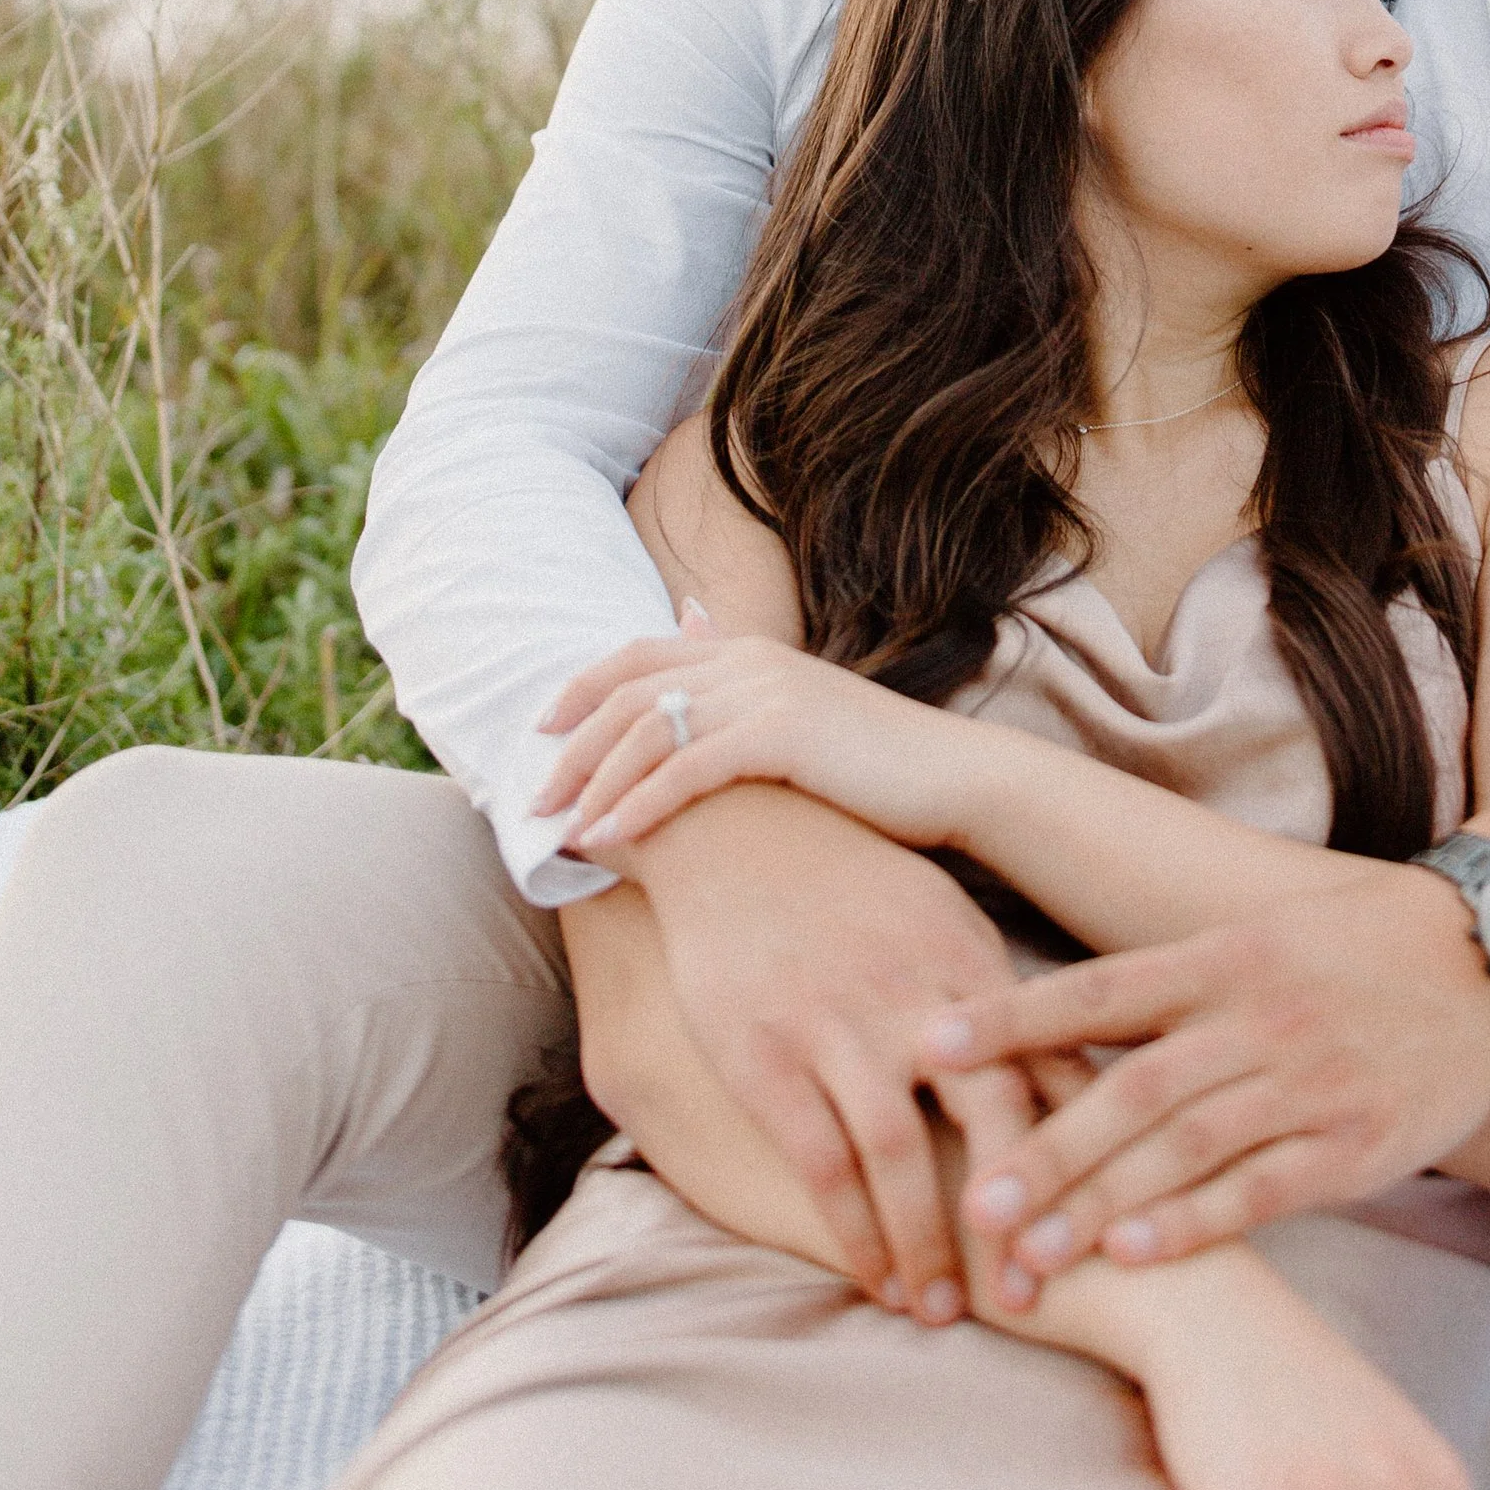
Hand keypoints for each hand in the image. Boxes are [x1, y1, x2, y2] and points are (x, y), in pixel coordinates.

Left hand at [539, 618, 971, 854]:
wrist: (955, 779)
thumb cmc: (880, 772)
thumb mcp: (803, 728)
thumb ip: (747, 714)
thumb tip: (700, 728)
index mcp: (751, 650)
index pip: (642, 652)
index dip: (584, 686)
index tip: (543, 727)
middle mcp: (750, 660)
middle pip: (630, 691)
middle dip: (573, 745)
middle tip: (534, 796)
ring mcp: (764, 693)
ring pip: (648, 730)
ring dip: (594, 781)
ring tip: (561, 828)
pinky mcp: (780, 735)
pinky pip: (686, 768)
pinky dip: (638, 805)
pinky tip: (608, 839)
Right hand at [605, 778, 1064, 1321]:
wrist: (734, 829)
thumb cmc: (854, 882)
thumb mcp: (943, 919)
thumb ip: (1004, 1002)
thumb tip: (1083, 1078)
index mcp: (967, 958)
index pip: (1045, 1066)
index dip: (1076, 1154)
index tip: (1100, 1228)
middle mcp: (911, 992)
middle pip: (988, 1115)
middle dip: (1014, 1216)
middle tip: (1028, 1299)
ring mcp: (835, 1023)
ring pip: (897, 1156)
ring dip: (924, 1244)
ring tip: (939, 1311)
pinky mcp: (764, 1053)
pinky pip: (819, 1162)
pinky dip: (851, 1231)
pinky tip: (870, 1275)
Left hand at [923, 859, 1489, 1280]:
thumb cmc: (1361, 943)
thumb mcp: (1263, 933)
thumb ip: (1178, 980)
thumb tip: (1073, 1017)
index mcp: (1222, 957)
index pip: (1095, 990)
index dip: (1010, 1020)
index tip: (930, 1045)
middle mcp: (1254, 1015)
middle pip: (1129, 1089)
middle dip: (1046, 1148)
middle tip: (974, 1201)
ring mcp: (1305, 1080)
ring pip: (1184, 1148)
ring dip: (1100, 1204)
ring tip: (1030, 1254)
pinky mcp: (1355, 1141)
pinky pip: (1262, 1189)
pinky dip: (1195, 1220)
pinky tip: (1136, 1249)